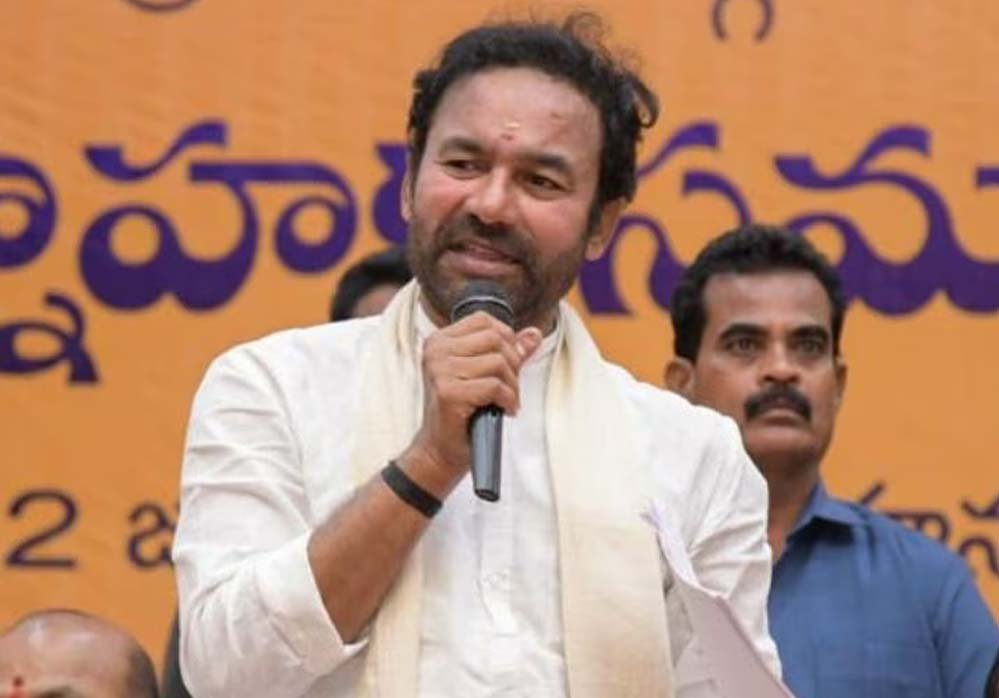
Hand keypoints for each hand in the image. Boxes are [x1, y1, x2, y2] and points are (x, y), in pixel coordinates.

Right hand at [399, 311, 542, 493]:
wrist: (440, 449)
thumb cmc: (461, 413)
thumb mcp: (483, 375)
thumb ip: (508, 352)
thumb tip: (534, 334)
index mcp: (439, 341)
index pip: (483, 320)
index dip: (506, 339)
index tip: (508, 363)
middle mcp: (436, 351)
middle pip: (495, 339)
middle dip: (512, 364)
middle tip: (510, 387)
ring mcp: (440, 371)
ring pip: (498, 363)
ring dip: (512, 386)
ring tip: (506, 401)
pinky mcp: (448, 392)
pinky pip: (495, 386)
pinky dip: (508, 400)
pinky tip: (504, 410)